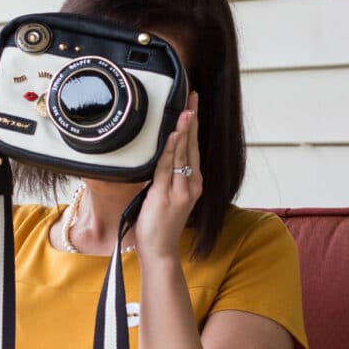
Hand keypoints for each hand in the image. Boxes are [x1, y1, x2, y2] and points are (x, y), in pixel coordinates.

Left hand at [133, 91, 201, 259]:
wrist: (159, 250)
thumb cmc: (159, 225)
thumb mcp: (163, 195)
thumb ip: (163, 177)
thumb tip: (156, 156)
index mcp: (192, 183)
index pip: (192, 148)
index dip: (193, 126)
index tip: (192, 106)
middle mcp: (192, 185)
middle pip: (191, 146)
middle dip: (192, 120)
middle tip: (192, 98)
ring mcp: (182, 190)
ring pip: (182, 154)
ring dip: (183, 130)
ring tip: (185, 110)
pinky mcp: (169, 196)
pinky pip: (168, 167)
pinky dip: (171, 150)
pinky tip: (173, 135)